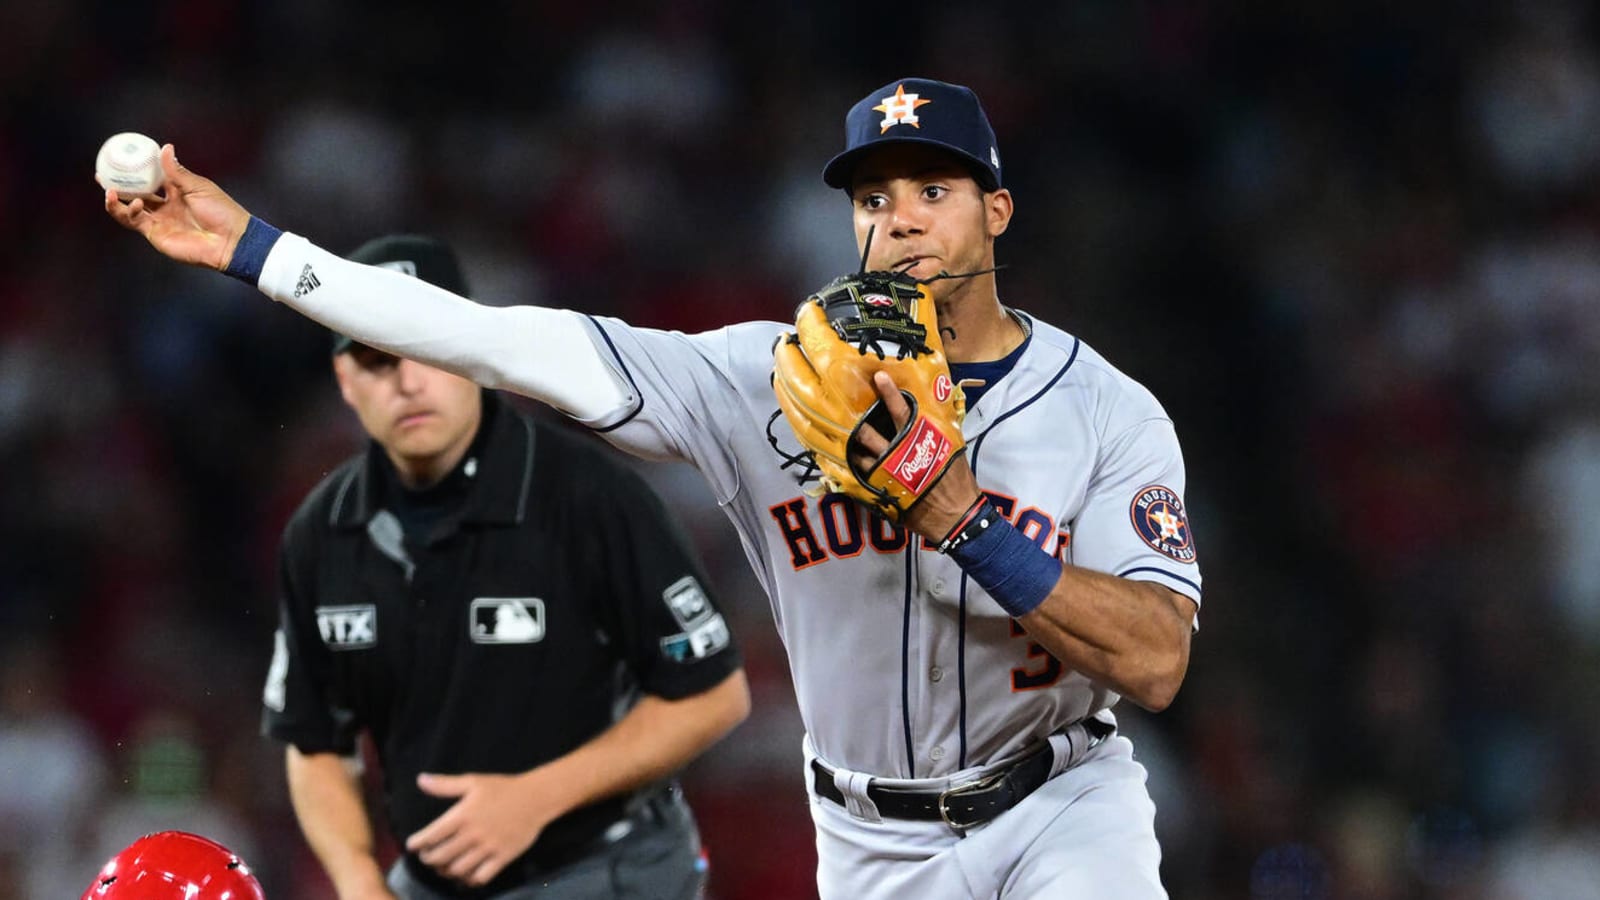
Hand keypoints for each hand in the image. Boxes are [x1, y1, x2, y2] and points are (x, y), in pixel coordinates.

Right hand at [102, 144, 250, 271]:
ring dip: (117, 201)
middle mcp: (165, 206)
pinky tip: (137, 203)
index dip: (135, 170)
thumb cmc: (221, 212)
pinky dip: (129, 212)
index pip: (151, 178)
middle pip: (135, 194)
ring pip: (129, 210)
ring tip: (111, 191)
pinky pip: (135, 222)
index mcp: (176, 192)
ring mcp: (159, 221)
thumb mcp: (197, 186)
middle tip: (102, 174)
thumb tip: (165, 147)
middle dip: (117, 185)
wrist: (230, 239)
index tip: (119, 158)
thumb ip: (177, 171)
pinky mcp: (156, 234)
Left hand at [406, 771, 558, 887]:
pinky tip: (465, 874)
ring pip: (457, 870)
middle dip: (428, 859)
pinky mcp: (502, 858)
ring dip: (445, 871)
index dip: (417, 843)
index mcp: (463, 815)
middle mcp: (473, 834)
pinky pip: (480, 877)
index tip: (412, 845)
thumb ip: (444, 784)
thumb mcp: (473, 782)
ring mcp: (488, 848)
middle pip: (440, 856)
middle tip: (427, 856)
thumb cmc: (502, 788)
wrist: (536, 798)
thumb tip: (420, 780)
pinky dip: (468, 880)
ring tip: (443, 866)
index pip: (431, 836)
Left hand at [851, 370, 981, 540]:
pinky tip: (843, 467)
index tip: (879, 377)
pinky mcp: (881, 493)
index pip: (901, 412)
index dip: (890, 393)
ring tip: (843, 440)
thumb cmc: (957, 480)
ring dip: (851, 448)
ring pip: (859, 457)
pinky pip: (859, 480)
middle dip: (856, 424)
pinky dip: (851, 473)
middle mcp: (898, 455)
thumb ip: (938, 428)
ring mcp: (886, 475)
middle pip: (869, 434)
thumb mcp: (952, 448)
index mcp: (918, 440)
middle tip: (843, 412)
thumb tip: (935, 407)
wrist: (955, 515)